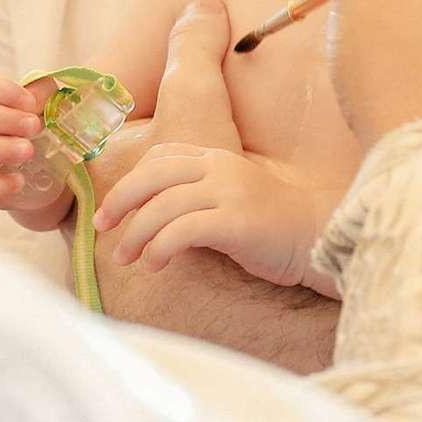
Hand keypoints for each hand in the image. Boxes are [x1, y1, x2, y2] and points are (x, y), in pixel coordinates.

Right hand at [0, 66, 57, 214]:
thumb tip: (34, 98)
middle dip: (0, 118)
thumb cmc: (44, 132)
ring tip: (28, 152)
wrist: (50, 175)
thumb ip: (44, 95)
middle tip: (34, 128)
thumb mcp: (50, 107)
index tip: (30, 103)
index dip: (0, 88)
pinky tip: (19, 182)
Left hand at [94, 146, 341, 292]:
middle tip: (103, 228)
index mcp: (216, 158)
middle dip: (120, 201)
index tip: (112, 211)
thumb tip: (147, 217)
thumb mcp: (230, 199)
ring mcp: (229, 192)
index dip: (130, 181)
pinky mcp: (236, 222)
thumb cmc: (270, 227)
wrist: (318, 238)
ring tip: (127, 258)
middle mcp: (220, 168)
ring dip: (136, 234)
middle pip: (152, 176)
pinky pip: (183, 231)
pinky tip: (154, 265)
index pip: (160, 157)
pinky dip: (160, 247)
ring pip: (162, 206)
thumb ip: (196, 196)